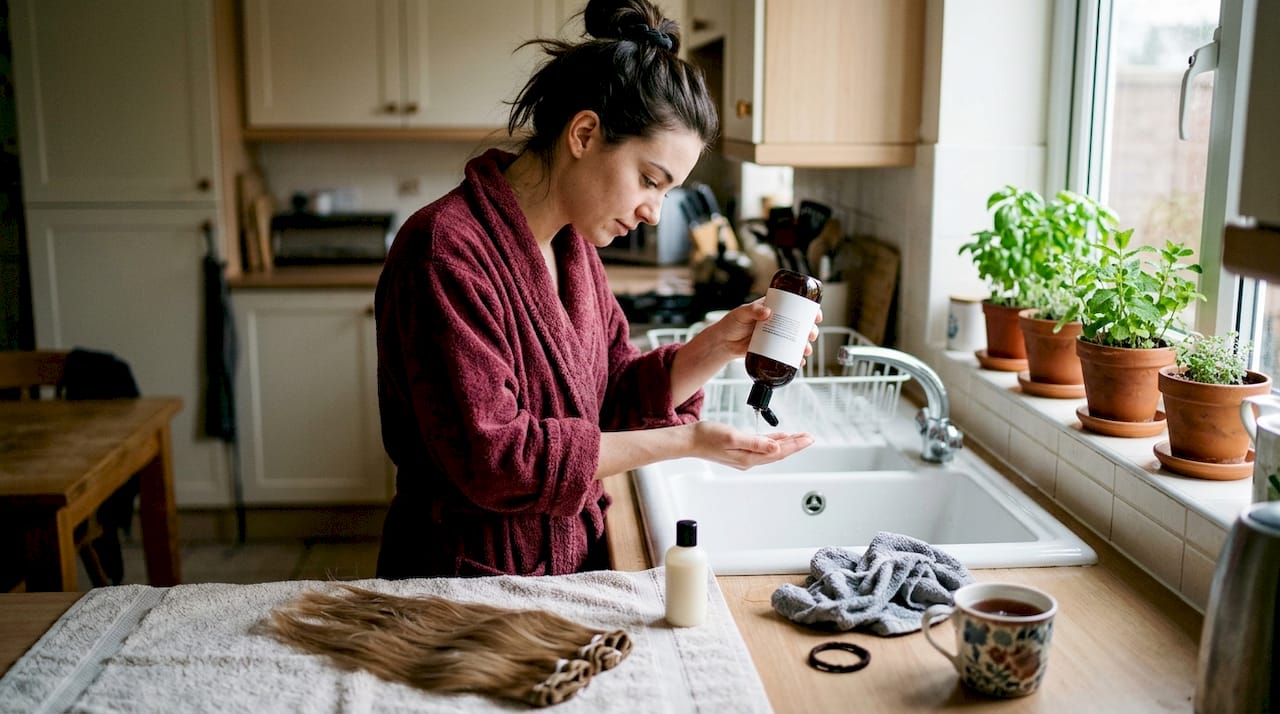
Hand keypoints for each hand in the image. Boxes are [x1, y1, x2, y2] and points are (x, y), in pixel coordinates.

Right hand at [686, 421, 814, 470]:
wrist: (689, 440)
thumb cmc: (706, 437)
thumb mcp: (732, 437)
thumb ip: (755, 442)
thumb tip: (775, 446)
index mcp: (749, 457)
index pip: (778, 451)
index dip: (795, 444)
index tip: (808, 438)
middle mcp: (749, 459)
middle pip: (778, 452)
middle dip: (795, 444)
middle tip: (810, 437)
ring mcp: (744, 456)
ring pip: (771, 449)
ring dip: (786, 442)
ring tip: (800, 437)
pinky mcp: (740, 450)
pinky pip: (762, 446)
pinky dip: (773, 441)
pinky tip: (778, 437)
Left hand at [704, 301, 822, 361]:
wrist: (723, 343)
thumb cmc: (731, 323)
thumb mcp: (741, 313)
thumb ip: (752, 311)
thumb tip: (767, 312)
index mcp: (773, 308)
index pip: (795, 306)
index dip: (808, 310)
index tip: (816, 315)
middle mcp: (777, 322)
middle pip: (800, 325)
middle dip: (810, 330)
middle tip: (811, 335)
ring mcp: (776, 336)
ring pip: (796, 340)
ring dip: (805, 345)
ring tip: (806, 350)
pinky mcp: (772, 349)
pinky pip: (787, 353)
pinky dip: (794, 358)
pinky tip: (799, 361)